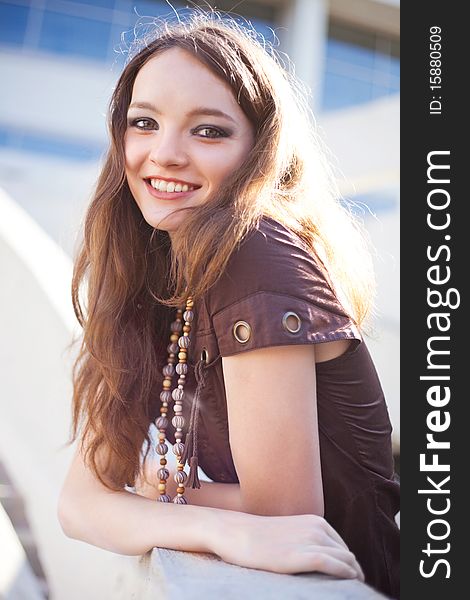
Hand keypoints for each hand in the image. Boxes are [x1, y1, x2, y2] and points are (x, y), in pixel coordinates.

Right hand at [211, 511, 364, 581]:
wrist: (236, 533)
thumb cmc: (258, 537)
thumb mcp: (289, 533)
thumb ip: (305, 541)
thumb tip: (316, 558)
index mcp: (315, 521)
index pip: (342, 547)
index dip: (349, 564)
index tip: (349, 578)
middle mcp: (317, 528)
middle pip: (347, 554)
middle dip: (354, 571)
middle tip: (354, 587)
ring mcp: (310, 541)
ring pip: (345, 560)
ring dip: (353, 575)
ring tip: (352, 589)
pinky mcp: (301, 555)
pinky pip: (334, 565)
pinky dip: (345, 574)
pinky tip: (350, 581)